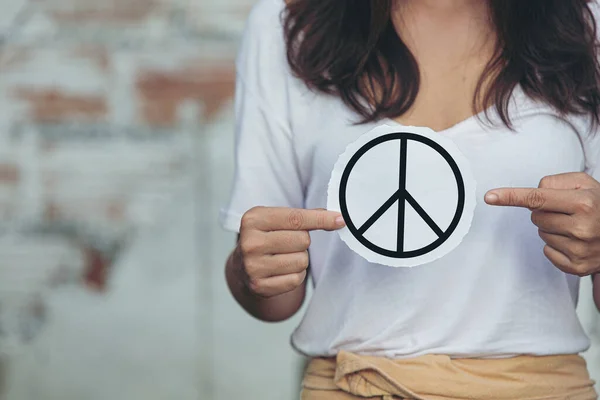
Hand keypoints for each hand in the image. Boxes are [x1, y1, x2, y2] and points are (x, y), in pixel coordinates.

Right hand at [236, 207, 344, 297]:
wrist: (242, 267)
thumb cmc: (266, 237)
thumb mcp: (275, 219)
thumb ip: (303, 216)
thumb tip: (337, 218)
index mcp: (253, 219)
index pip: (295, 218)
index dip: (321, 219)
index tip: (340, 220)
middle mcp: (249, 243)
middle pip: (302, 240)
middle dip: (302, 241)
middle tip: (287, 243)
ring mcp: (253, 266)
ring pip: (301, 261)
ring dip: (300, 259)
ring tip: (283, 257)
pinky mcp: (259, 286)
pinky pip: (296, 280)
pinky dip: (295, 275)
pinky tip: (281, 271)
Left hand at [485, 173, 599, 276]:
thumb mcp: (585, 184)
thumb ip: (555, 182)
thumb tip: (532, 193)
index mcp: (583, 203)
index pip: (537, 198)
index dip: (510, 196)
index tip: (490, 196)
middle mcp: (582, 228)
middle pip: (535, 217)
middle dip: (545, 212)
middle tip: (568, 212)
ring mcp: (580, 250)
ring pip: (540, 234)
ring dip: (552, 229)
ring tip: (576, 226)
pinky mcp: (577, 267)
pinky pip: (547, 251)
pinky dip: (556, 245)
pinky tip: (575, 242)